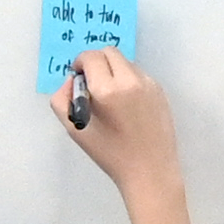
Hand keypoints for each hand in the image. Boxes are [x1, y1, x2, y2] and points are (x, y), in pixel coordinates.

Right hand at [56, 48, 204, 223]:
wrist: (150, 171)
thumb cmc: (110, 154)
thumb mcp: (75, 129)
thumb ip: (62, 99)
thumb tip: (71, 80)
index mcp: (108, 90)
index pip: (90, 58)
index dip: (80, 64)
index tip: (78, 77)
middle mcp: (131, 81)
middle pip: (109, 52)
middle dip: (96, 62)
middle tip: (91, 83)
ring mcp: (149, 84)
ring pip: (126, 63)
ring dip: (113, 71)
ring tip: (110, 98)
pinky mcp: (160, 92)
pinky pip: (139, 75)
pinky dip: (129, 81)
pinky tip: (127, 105)